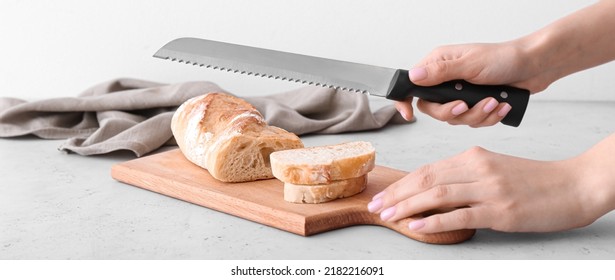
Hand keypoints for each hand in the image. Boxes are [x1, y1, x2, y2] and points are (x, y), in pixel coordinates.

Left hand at [367, 142, 614, 232]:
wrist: (573, 185)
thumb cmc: (534, 180)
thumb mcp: (495, 168)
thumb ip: (465, 174)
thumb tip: (434, 189)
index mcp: (474, 157)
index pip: (428, 169)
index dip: (401, 183)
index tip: (383, 195)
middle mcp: (478, 169)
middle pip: (426, 179)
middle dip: (397, 194)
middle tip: (376, 206)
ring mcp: (489, 189)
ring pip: (438, 194)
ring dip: (408, 206)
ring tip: (388, 216)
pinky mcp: (500, 210)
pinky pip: (461, 214)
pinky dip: (436, 220)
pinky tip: (417, 225)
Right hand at [396, 42, 551, 126]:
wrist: (534, 66)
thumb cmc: (504, 58)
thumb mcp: (469, 64)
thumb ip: (439, 72)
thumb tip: (413, 76)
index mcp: (439, 64)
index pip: (412, 85)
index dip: (406, 101)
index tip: (408, 114)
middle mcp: (447, 80)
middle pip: (434, 109)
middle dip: (453, 112)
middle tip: (466, 105)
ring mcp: (461, 93)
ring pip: (455, 119)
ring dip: (477, 115)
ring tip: (493, 102)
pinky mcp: (476, 104)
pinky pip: (473, 122)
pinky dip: (488, 118)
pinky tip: (501, 106)